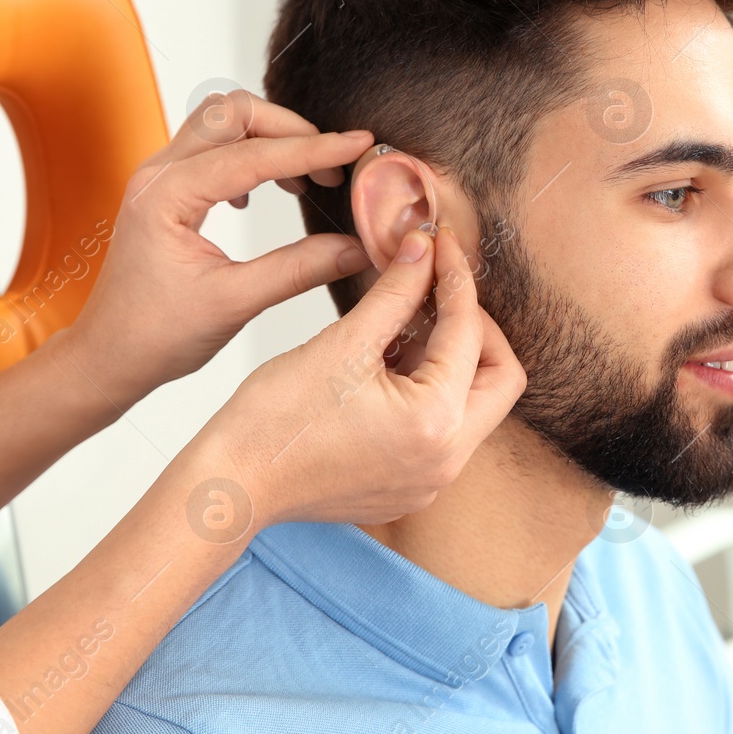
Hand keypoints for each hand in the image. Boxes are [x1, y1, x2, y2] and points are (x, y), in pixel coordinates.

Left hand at [53, 89, 374, 410]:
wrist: (108, 355)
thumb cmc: (154, 336)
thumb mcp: (234, 304)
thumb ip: (298, 270)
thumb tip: (356, 248)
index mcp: (168, 196)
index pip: (253, 154)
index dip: (313, 149)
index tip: (358, 145)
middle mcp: (159, 174)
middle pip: (233, 112)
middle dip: (290, 129)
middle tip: (332, 166)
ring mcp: (160, 178)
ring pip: (222, 121)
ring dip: (270, 136)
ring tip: (306, 178)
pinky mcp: (167, 190)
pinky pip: (212, 146)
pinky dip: (250, 153)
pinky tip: (266, 191)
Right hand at [193, 226, 525, 526]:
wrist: (233, 483)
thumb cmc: (273, 421)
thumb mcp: (341, 343)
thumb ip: (395, 292)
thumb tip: (423, 249)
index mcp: (435, 423)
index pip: (470, 332)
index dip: (455, 278)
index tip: (440, 245)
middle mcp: (446, 461)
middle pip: (499, 378)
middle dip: (475, 327)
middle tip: (437, 292)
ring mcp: (430, 481)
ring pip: (472, 406)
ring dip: (451, 360)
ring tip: (405, 326)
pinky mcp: (409, 488)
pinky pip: (443, 432)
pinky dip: (430, 393)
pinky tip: (389, 367)